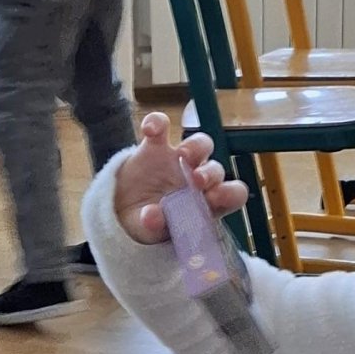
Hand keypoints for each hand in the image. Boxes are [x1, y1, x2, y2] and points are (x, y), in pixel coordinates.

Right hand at [114, 112, 248, 243]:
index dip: (230, 194)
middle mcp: (199, 179)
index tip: (215, 198)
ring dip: (195, 147)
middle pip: (216, 168)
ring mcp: (179, 160)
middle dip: (210, 173)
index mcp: (206, 204)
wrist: (120, 207)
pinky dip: (157, 123)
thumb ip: (153, 226)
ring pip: (201, 143)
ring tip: (182, 156)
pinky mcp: (156, 145)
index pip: (234, 194)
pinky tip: (150, 130)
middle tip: (196, 181)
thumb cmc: (148, 222)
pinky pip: (162, 126)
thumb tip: (151, 217)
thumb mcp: (149, 230)